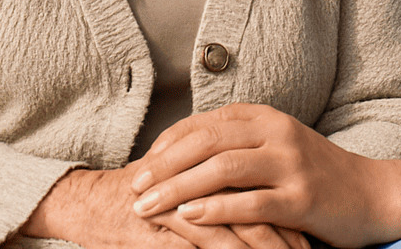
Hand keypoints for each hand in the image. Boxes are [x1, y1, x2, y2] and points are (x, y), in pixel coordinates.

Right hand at [24, 164, 306, 248]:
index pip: (261, 185)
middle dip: (283, 236)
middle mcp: (201, 175)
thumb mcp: (182, 185)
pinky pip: (204, 241)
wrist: (89, 204)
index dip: (286, 211)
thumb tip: (260, 207)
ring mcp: (184, 199)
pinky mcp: (166, 222)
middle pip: (255, 205)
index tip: (310, 235)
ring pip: (236, 226)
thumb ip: (214, 184)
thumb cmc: (142, 199)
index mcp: (210, 160)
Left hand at [132, 104, 390, 247]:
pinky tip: (188, 217)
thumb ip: (237, 143)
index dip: (167, 143)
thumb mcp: (276, 146)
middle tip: (133, 187)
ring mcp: (291, 164)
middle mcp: (277, 133)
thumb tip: (179, 151)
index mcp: (266, 117)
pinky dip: (215, 209)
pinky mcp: (302, 198)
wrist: (374, 195)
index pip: (204, 122)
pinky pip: (250, 202)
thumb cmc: (316, 174)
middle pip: (207, 141)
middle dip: (164, 165)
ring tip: (148, 206)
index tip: (141, 165)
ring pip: (223, 169)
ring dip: (179, 188)